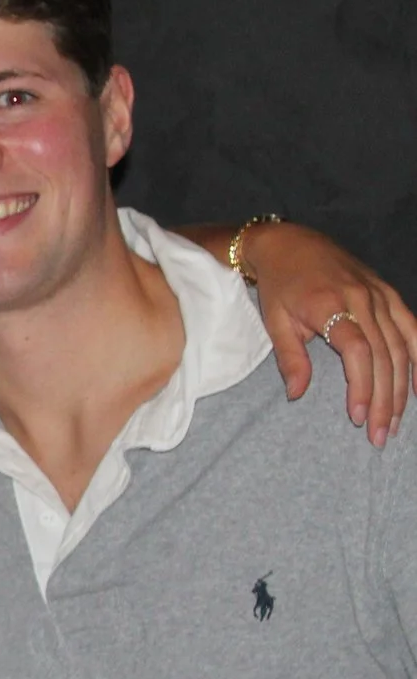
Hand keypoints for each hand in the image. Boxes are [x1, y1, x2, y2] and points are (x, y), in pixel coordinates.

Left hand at [243, 221, 416, 443]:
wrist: (291, 244)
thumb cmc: (280, 285)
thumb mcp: (275, 320)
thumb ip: (290, 358)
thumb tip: (297, 394)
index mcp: (331, 305)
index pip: (357, 352)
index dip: (361, 386)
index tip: (358, 416)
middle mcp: (362, 300)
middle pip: (384, 356)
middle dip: (384, 400)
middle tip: (379, 434)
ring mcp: (380, 296)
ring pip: (401, 348)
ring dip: (402, 389)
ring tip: (396, 422)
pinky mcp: (389, 295)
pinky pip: (412, 329)